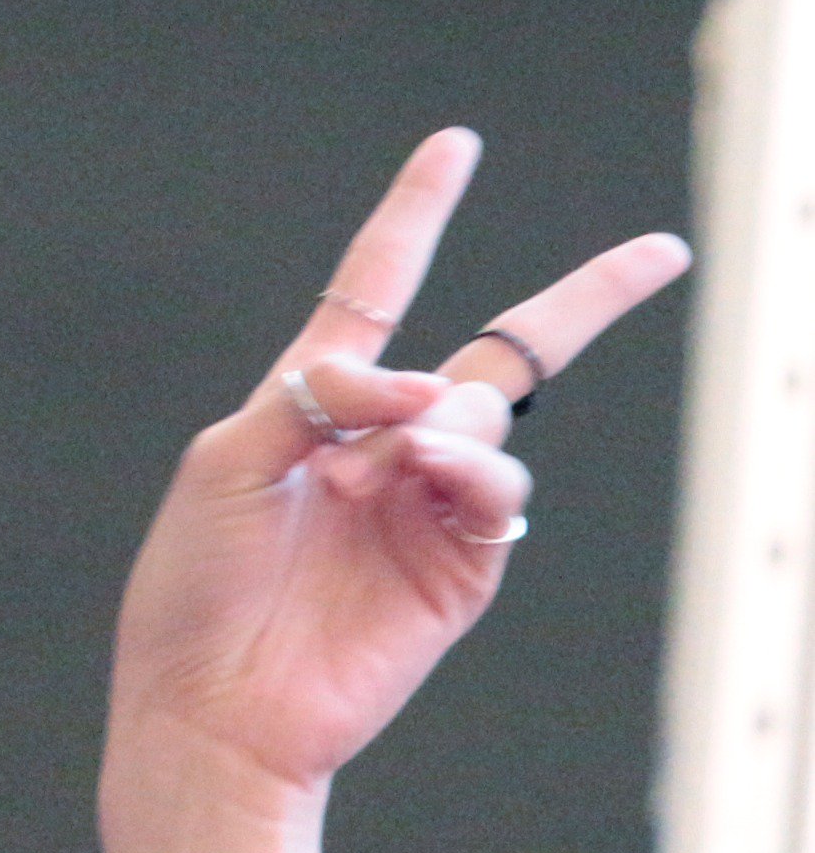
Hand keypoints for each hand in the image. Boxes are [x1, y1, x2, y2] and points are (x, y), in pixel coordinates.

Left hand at [106, 127, 690, 797]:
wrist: (209, 706)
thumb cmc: (192, 586)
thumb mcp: (224, 460)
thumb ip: (313, 394)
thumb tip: (423, 383)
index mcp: (308, 406)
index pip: (375, 287)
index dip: (417, 215)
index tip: (455, 146)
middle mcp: (379, 445)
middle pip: (499, 350)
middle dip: (584, 301)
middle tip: (661, 253)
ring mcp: (424, 503)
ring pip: (488, 416)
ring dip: (444, 420)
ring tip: (379, 466)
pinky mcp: (458, 566)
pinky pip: (497, 488)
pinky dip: (470, 464)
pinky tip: (424, 470)